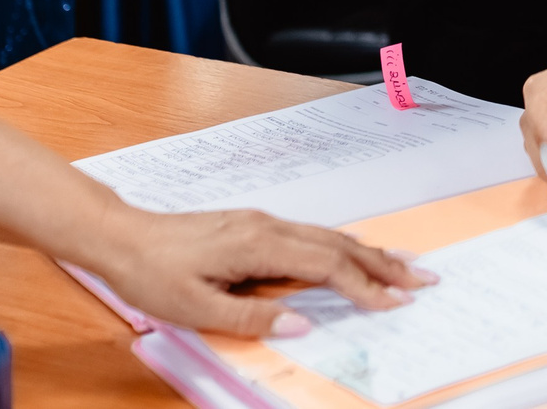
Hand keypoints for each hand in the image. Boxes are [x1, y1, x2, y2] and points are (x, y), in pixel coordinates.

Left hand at [76, 202, 431, 336]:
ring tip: (402, 266)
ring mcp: (263, 223)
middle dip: (384, 264)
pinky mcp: (254, 226)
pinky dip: (343, 246)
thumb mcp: (196, 307)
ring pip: (329, 237)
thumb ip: (252, 316)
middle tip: (424, 278)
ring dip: (369, 253)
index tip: (396, 302)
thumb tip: (301, 323)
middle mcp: (268, 227)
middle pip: (339, 245)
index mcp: (259, 245)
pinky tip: (351, 252)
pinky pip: (312, 235)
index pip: (327, 267)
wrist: (121, 237)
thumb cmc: (152, 273)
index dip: (364, 286)